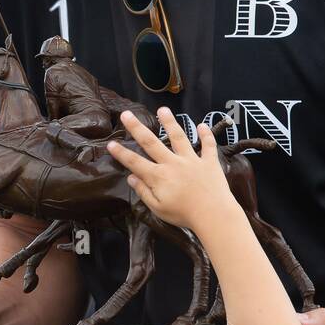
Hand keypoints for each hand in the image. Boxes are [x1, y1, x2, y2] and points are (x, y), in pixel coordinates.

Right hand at [107, 107, 232, 231]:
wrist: (213, 215)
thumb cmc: (183, 214)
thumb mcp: (158, 208)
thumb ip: (143, 192)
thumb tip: (131, 177)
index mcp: (158, 176)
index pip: (135, 162)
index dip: (121, 153)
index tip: (111, 143)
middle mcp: (172, 163)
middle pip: (151, 142)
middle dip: (137, 128)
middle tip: (126, 114)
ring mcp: (192, 160)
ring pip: (179, 137)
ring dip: (170, 122)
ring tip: (163, 109)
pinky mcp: (209, 162)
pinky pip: (208, 146)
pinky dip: (206, 135)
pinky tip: (202, 125)